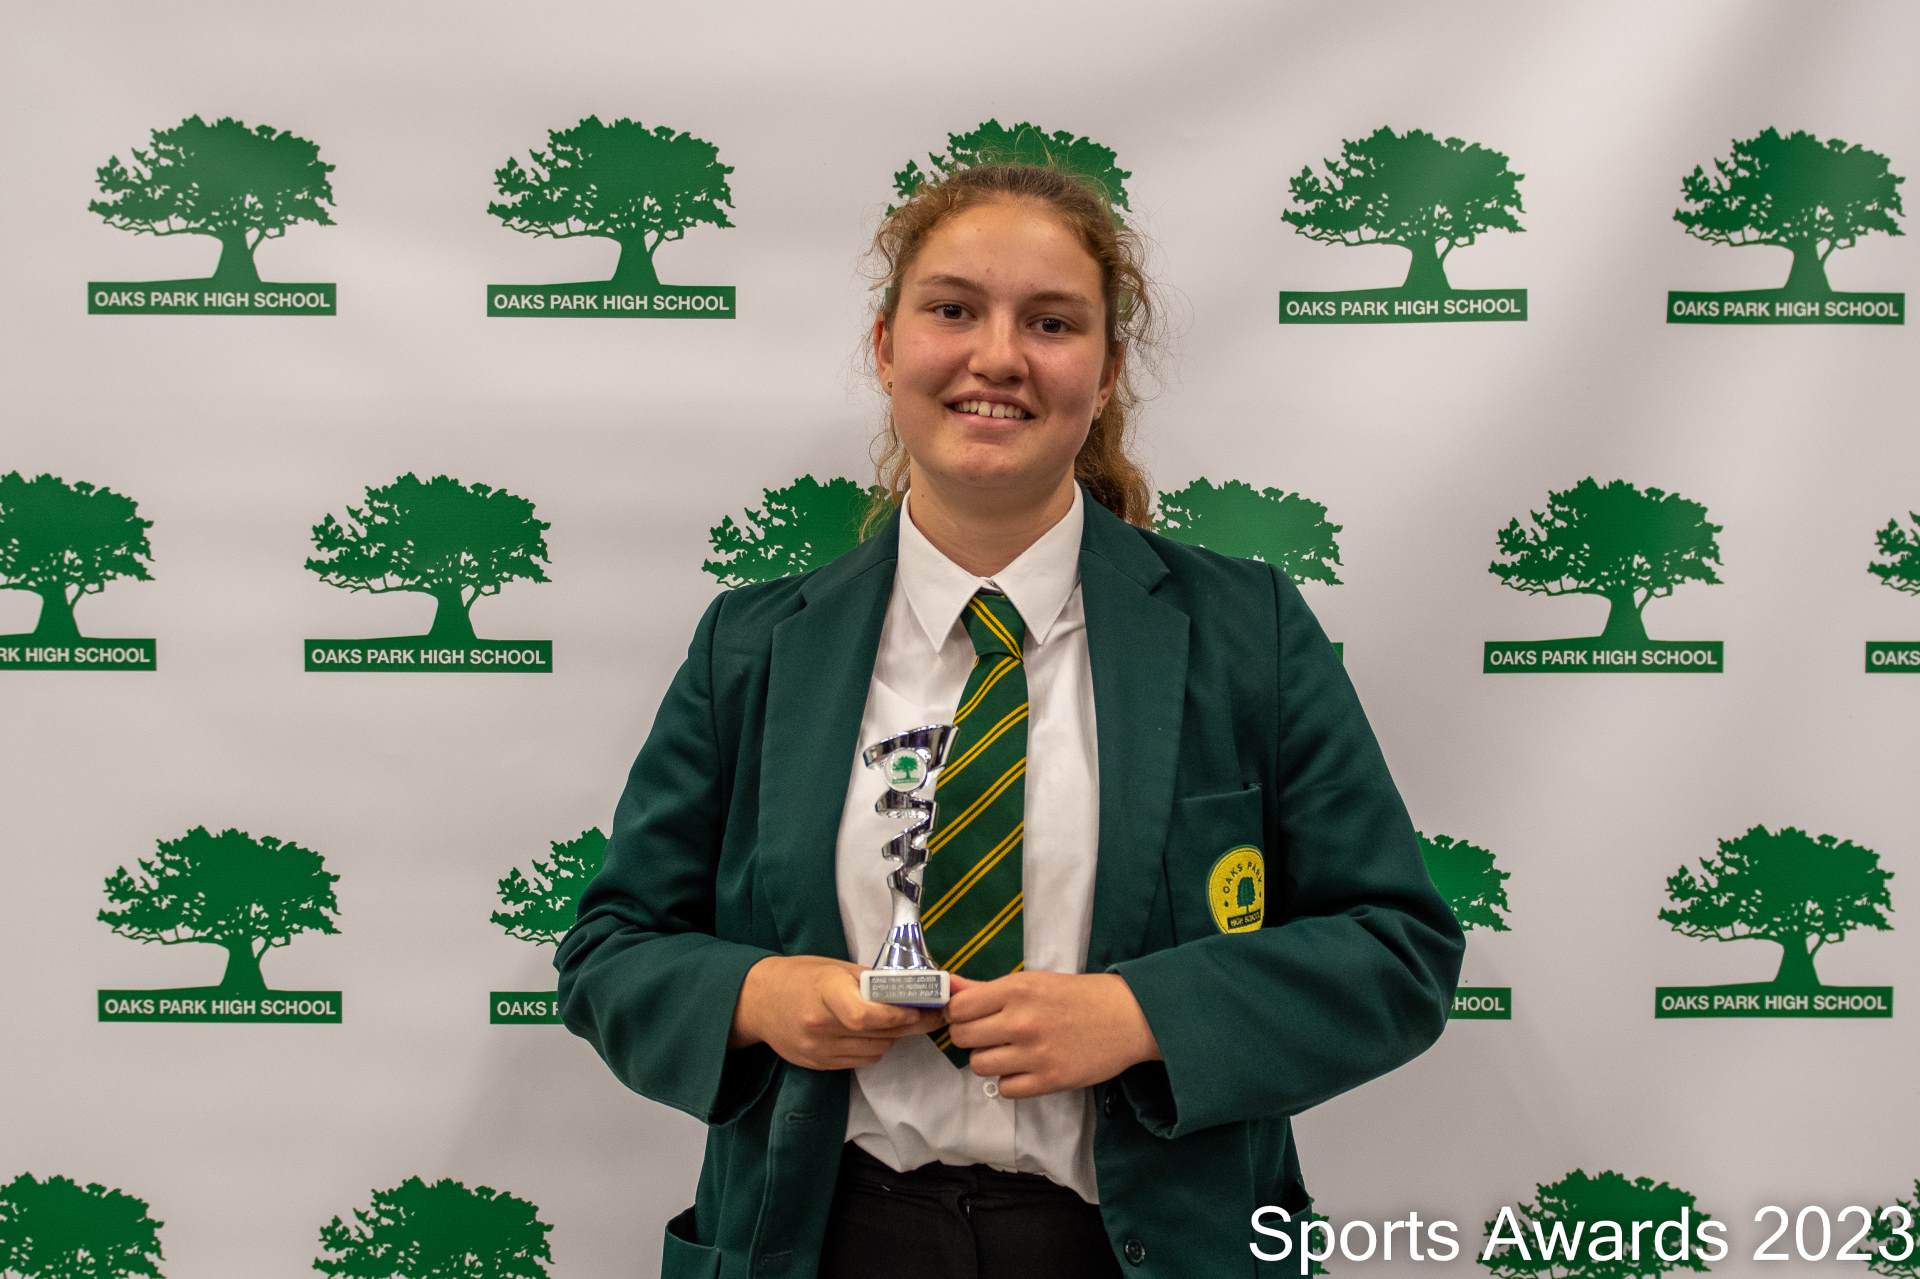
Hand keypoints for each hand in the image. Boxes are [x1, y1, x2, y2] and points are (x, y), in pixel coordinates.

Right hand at [729, 955, 946, 1070]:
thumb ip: (870, 981)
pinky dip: (873, 1048)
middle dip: (908, 1026)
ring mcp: (818, 1049)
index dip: (896, 1016)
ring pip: (875, 1051)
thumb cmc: (800, 976)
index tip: (918, 1009)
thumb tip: (911, 990)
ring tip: (895, 1021)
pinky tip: (871, 1033)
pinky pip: (861, 1061)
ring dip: (891, 1038)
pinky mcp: (818, 1065)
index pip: (865, 1015)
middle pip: (877, 1035)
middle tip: (931, 1015)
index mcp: (825, 992)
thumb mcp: (835, 968)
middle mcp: (820, 1025)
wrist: (758, 1001)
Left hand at [944, 970, 1160, 1099]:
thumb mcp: (1033, 982)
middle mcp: (1021, 1022)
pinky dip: (1011, 1081)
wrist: (1128, 1017)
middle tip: (990, 1034)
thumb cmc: (1078, 996)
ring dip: (989, 1060)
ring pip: (980, 1066)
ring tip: (1009, 1051)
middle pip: (963, 1038)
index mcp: (1016, 990)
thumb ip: (986, 988)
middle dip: (972, 1036)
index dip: (959, 1013)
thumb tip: (947, 985)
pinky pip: (1005, 1089)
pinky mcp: (1049, 1081)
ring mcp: (1034, 1054)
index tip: (970, 1016)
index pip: (959, 1008)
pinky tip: (1025, 1068)